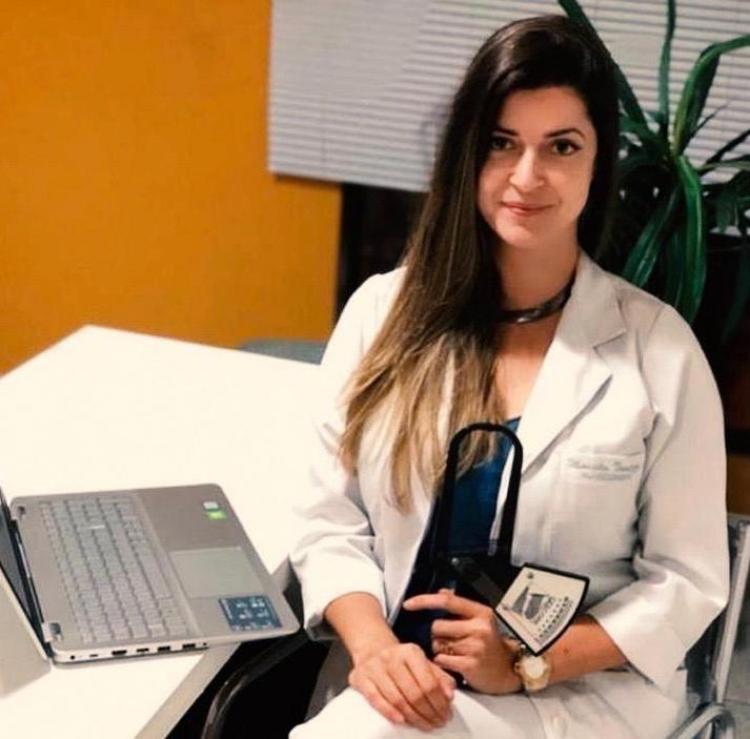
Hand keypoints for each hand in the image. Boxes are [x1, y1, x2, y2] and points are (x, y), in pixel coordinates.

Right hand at [348, 641, 456, 730]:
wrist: (372, 649)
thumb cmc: (402, 662)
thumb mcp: (423, 662)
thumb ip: (440, 677)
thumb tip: (450, 694)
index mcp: (410, 652)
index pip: (429, 682)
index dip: (440, 702)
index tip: (447, 715)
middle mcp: (392, 657)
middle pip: (414, 693)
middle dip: (429, 713)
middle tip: (438, 723)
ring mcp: (374, 667)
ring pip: (397, 699)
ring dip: (413, 717)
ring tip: (425, 725)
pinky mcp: (360, 678)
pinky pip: (375, 698)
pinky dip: (389, 712)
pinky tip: (402, 721)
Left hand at [402, 589, 521, 694]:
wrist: (508, 670)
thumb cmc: (491, 644)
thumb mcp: (481, 620)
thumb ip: (460, 605)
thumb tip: (442, 592)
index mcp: (480, 612)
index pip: (446, 601)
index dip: (424, 601)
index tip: (408, 604)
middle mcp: (479, 627)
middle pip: (437, 626)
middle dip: (437, 634)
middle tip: (449, 640)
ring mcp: (475, 646)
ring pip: (437, 644)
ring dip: (440, 649)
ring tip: (454, 652)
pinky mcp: (470, 665)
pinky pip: (442, 660)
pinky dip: (443, 662)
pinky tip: (455, 662)